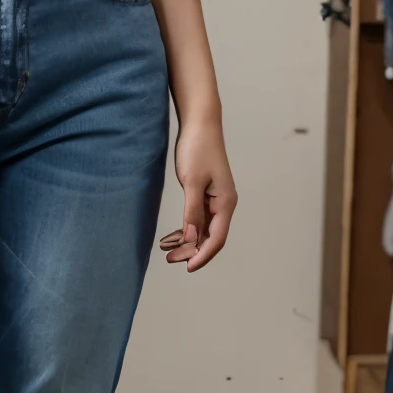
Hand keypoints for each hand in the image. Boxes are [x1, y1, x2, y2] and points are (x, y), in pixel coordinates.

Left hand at [159, 118, 236, 272]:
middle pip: (210, 237)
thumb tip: (192, 238)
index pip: (216, 238)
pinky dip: (186, 228)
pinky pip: (198, 218)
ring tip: (166, 250)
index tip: (187, 268)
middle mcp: (224, 204)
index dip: (202, 255)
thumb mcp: (191, 181)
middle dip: (191, 251)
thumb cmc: (197, 149)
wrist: (199, 124)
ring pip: (203, 229)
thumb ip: (192, 211)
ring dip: (187, 241)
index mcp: (225, 203)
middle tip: (169, 259)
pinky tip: (171, 236)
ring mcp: (216, 199)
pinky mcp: (206, 193)